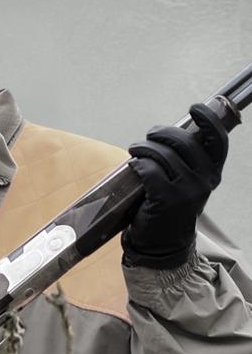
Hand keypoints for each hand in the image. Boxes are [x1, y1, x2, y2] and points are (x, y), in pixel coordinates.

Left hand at [123, 101, 231, 267]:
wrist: (162, 245)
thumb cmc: (171, 209)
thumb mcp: (189, 184)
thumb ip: (188, 161)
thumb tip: (170, 133)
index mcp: (213, 173)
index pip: (218, 140)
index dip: (208, 119)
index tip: (194, 108)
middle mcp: (205, 180)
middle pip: (184, 141)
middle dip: (162, 133)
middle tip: (149, 135)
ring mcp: (186, 191)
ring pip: (163, 155)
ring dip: (144, 148)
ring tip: (135, 149)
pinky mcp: (166, 200)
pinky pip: (149, 171)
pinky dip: (139, 164)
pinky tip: (134, 165)